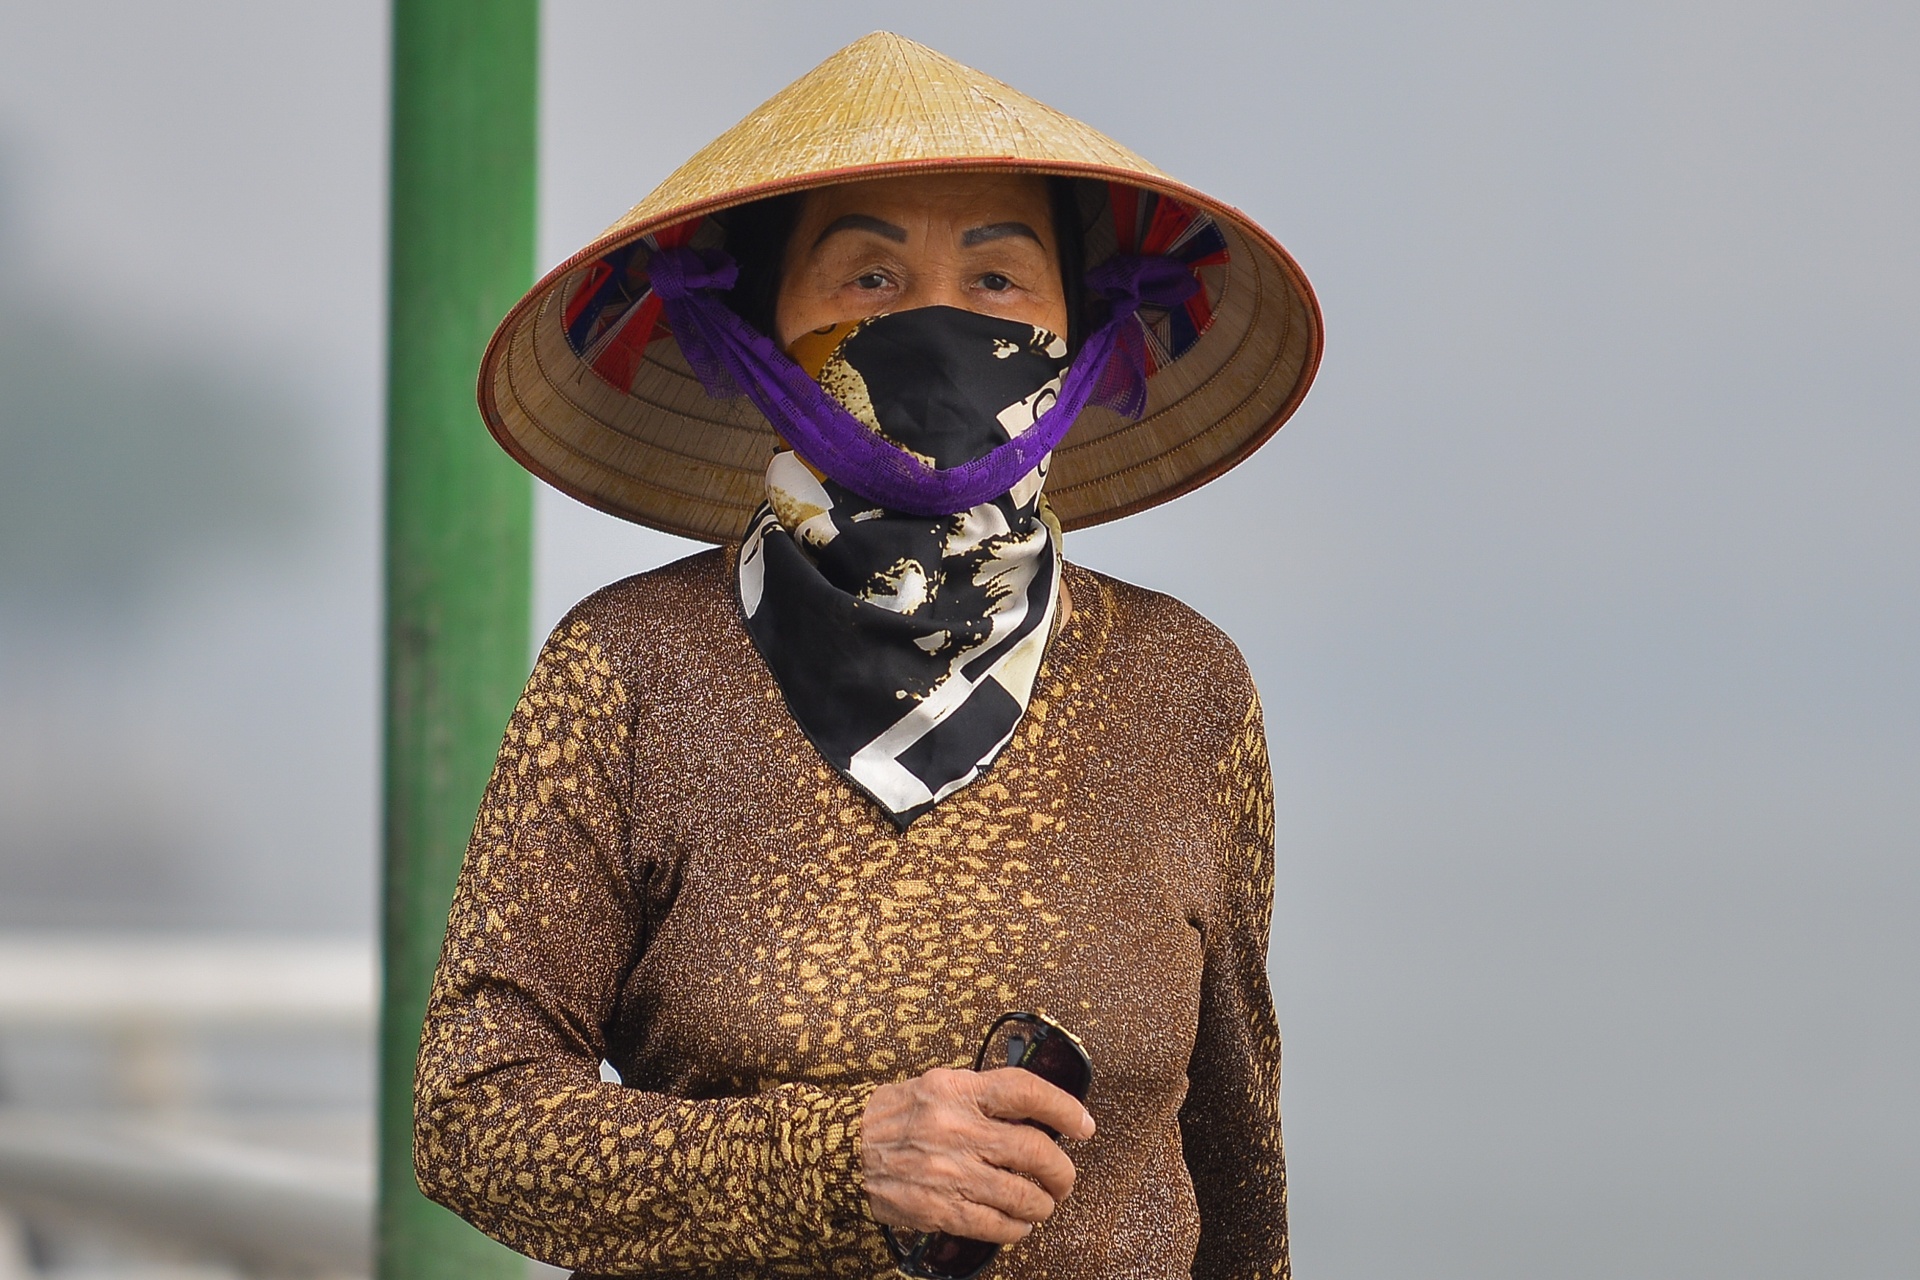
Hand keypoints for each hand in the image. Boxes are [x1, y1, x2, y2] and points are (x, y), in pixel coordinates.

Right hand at [861, 1066, 1095, 1243]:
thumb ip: (984, 1096)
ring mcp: (950, 1172)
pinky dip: (1017, 1228)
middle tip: (1064, 1178)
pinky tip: (1018, 1223)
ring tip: (1042, 1202)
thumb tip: (1037, 1116)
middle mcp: (957, 1129)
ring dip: (1043, 1204)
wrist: (843, 1150)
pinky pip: (996, 1225)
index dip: (1064, 1107)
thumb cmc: (897, 1116)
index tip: (1084, 1125)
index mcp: (959, 1091)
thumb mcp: (939, 1085)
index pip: (1025, 1091)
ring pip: (1022, 1195)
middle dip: (1061, 1171)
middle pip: (1035, 1151)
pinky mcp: (941, 1209)